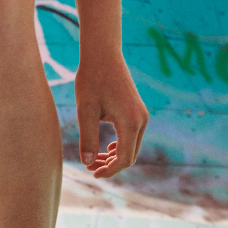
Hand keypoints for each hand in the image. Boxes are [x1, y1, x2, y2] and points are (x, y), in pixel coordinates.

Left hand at [75, 48, 147, 178]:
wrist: (102, 54)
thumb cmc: (92, 79)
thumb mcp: (85, 109)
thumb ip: (87, 137)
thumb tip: (87, 162)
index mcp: (130, 121)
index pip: (124, 158)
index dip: (109, 170)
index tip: (93, 173)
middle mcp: (141, 120)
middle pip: (130, 155)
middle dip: (112, 165)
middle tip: (90, 168)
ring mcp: (142, 115)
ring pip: (132, 146)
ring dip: (115, 156)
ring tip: (94, 159)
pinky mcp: (137, 110)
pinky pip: (132, 135)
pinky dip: (120, 145)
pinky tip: (106, 147)